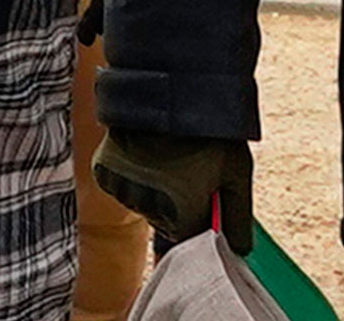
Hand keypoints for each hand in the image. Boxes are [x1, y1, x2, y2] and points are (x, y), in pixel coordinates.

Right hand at [92, 127, 252, 253]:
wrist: (167, 93)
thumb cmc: (209, 135)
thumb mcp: (236, 174)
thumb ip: (238, 217)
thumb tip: (241, 250)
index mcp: (181, 213)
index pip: (186, 235)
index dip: (196, 216)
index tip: (201, 194)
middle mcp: (147, 206)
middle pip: (160, 220)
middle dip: (172, 204)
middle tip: (183, 172)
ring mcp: (122, 187)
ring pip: (137, 203)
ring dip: (148, 190)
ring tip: (162, 158)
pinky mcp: (102, 171)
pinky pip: (115, 186)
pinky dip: (126, 176)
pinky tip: (140, 155)